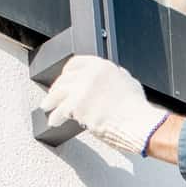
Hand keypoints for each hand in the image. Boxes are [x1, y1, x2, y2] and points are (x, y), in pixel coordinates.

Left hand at [42, 55, 170, 155]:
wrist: (139, 123)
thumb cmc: (136, 108)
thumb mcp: (128, 83)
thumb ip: (114, 77)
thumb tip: (108, 80)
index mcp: (102, 66)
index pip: (76, 63)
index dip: (66, 73)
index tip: (63, 79)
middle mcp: (90, 74)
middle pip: (64, 78)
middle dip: (56, 88)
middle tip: (52, 96)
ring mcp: (82, 89)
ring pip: (58, 92)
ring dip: (50, 101)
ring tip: (46, 107)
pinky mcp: (77, 106)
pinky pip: (60, 111)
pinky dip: (56, 117)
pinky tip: (54, 121)